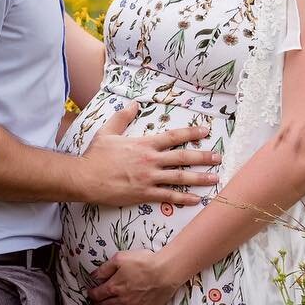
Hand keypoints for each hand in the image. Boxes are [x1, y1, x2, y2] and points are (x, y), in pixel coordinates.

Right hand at [77, 102, 219, 206]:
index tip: (205, 131)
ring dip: (199, 178)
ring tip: (215, 178)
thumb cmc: (96, 155)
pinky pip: (168, 196)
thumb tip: (133, 104)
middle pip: (183, 158)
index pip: (173, 137)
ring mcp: (149, 178)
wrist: (85, 178)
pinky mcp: (144, 194)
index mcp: (144, 144)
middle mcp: (150, 160)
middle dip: (203, 157)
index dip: (191, 133)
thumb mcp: (108, 132)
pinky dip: (183, 198)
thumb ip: (122, 117)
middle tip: (218, 157)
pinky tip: (196, 200)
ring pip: (180, 178)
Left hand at [88, 249, 180, 304]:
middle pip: (106, 304)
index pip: (98, 294)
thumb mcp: (120, 258)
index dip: (92, 294)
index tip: (90, 293)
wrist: (165, 272)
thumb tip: (93, 276)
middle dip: (99, 303)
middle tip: (96, 302)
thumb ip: (105, 268)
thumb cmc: (143, 262)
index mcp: (114, 287)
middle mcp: (122, 300)